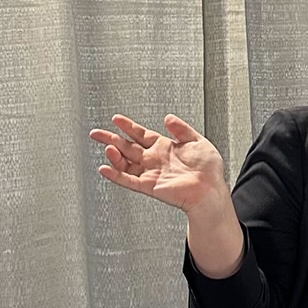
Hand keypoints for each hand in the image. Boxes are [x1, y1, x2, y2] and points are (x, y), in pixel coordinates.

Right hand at [89, 114, 228, 216]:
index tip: (116, 119)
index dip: (128, 126)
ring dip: (114, 156)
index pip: (141, 134)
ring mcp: (152, 173)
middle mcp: (155, 160)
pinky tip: (105, 169)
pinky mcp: (150, 186)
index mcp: (165, 148)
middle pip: (127, 147)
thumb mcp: (197, 141)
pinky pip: (129, 180)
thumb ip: (181, 129)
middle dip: (111, 139)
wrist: (210, 190)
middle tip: (96, 133)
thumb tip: (168, 117)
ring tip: (107, 147)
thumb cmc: (209, 170)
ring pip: (126, 164)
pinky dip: (116, 175)